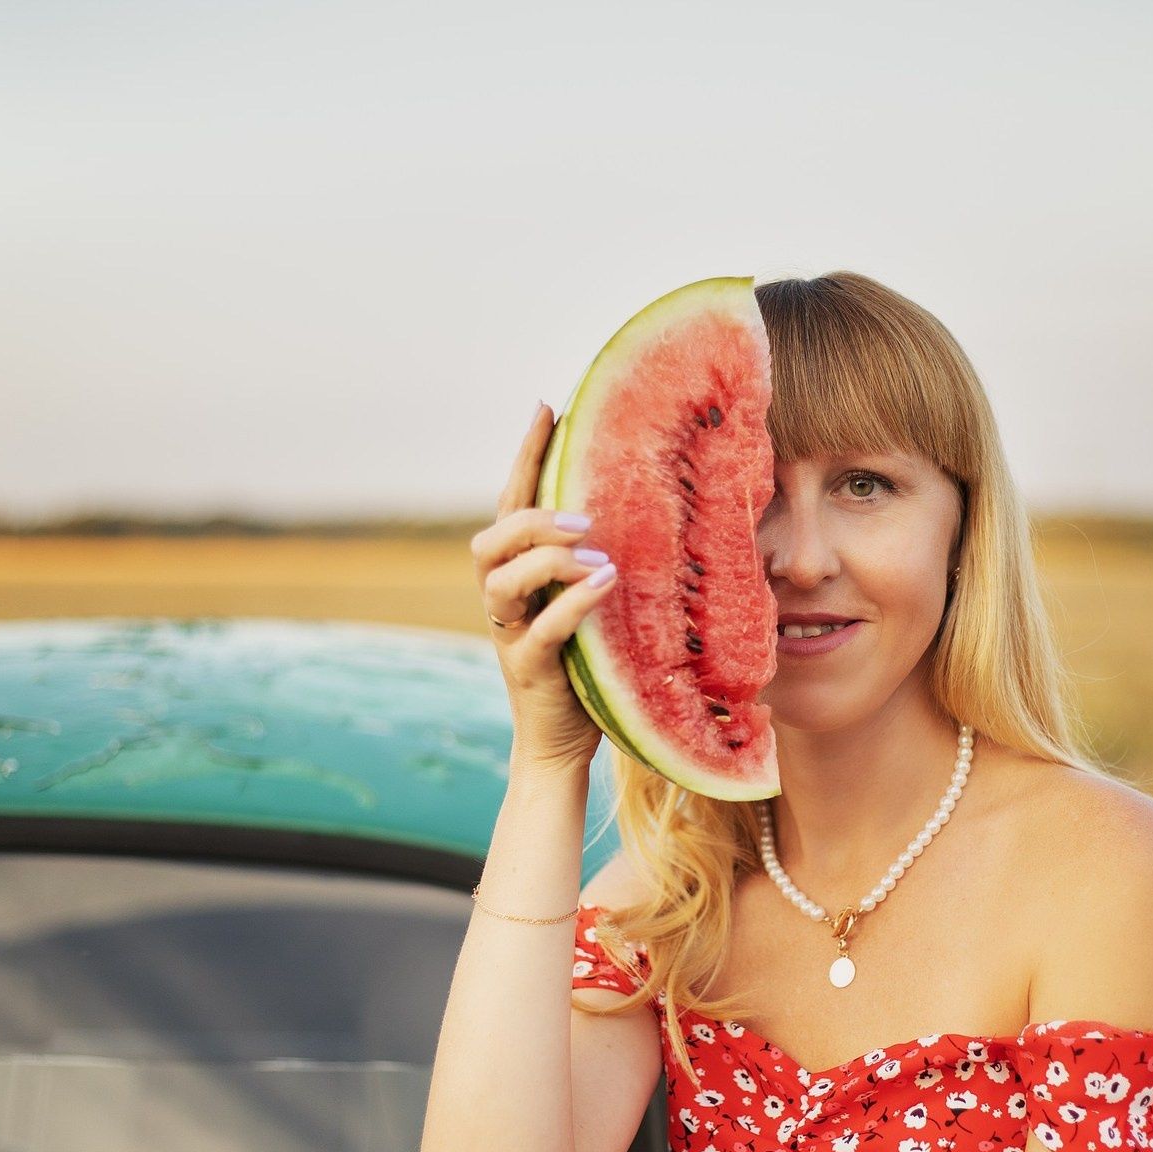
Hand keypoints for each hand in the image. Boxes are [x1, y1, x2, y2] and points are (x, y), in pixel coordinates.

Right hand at [472, 403, 617, 773]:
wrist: (565, 744)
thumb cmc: (591, 667)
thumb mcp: (600, 604)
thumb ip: (609, 560)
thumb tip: (660, 509)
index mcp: (520, 574)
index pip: (514, 501)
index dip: (526, 454)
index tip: (547, 407)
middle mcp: (505, 599)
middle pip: (492, 536)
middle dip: (533, 516)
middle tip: (584, 516)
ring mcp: (510, 633)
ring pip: (501, 578)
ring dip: (547, 556)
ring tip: (595, 553)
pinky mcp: (527, 669)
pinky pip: (537, 631)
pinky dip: (570, 605)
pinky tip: (604, 587)